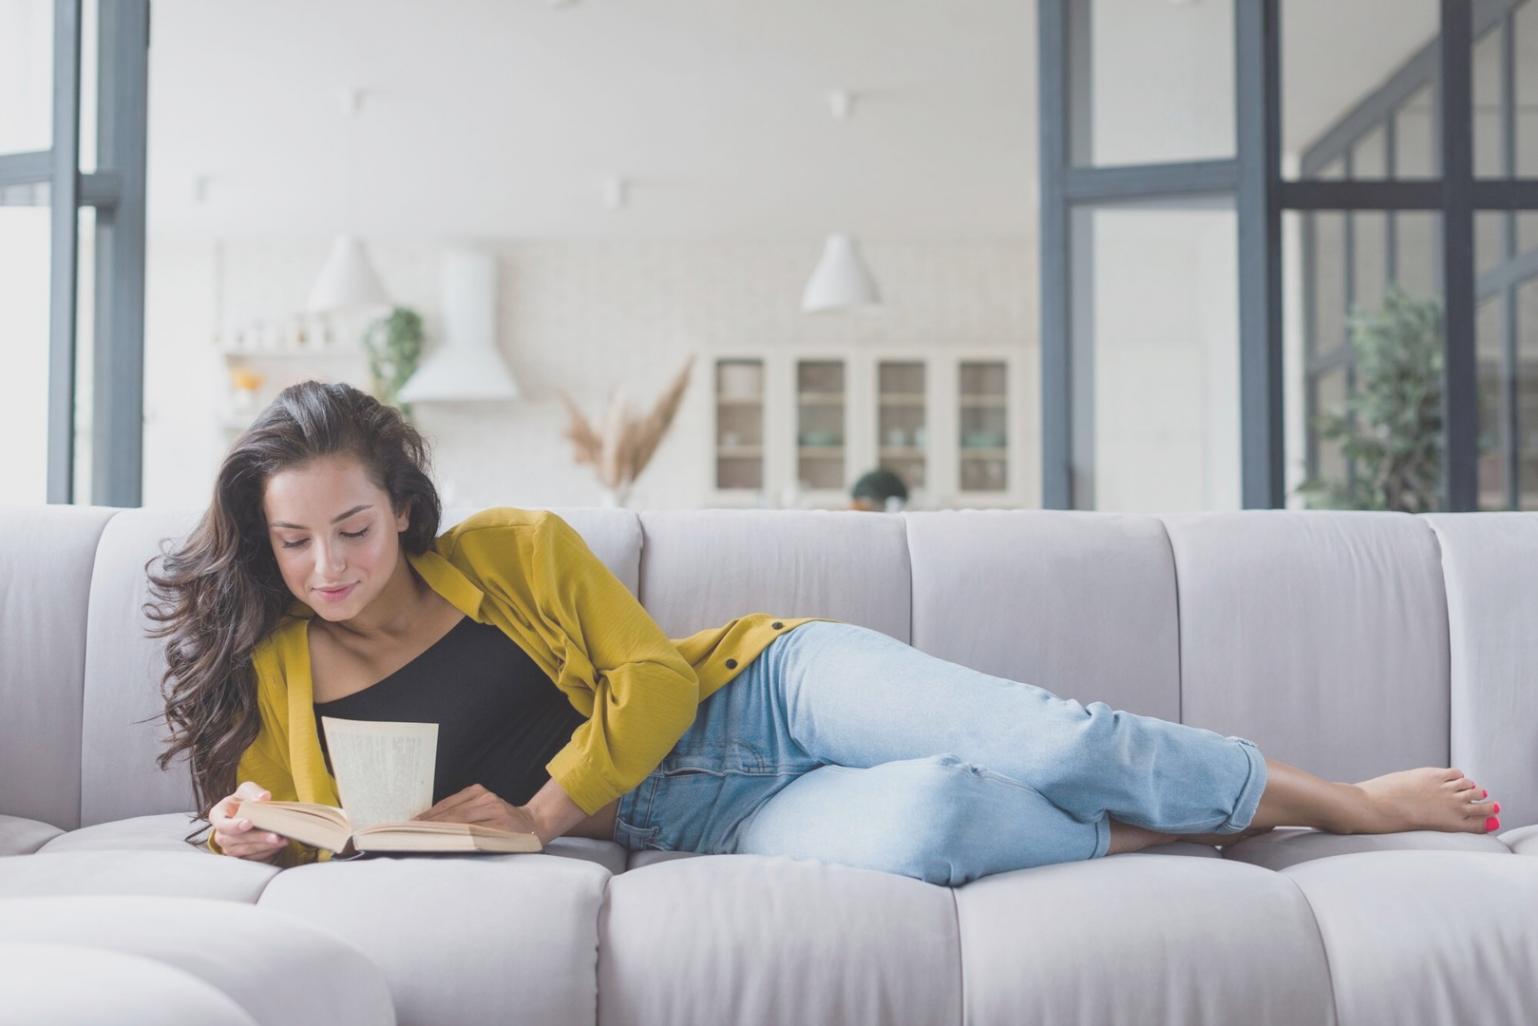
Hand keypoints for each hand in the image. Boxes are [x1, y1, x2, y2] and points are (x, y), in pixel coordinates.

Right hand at [209, 780, 288, 861]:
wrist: (249, 814)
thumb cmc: (245, 800)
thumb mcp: (247, 790)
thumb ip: (253, 792)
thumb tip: (263, 797)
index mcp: (218, 815)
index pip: (222, 824)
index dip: (234, 825)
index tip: (249, 823)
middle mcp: (221, 834)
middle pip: (235, 840)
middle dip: (257, 838)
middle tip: (274, 836)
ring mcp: (229, 847)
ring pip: (245, 850)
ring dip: (264, 846)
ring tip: (282, 840)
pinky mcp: (241, 856)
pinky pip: (252, 858)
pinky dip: (266, 852)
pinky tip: (279, 845)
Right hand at [413, 784, 543, 840]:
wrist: (531, 822)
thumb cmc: (516, 841)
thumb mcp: (501, 850)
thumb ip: (478, 847)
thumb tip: (447, 847)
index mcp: (498, 823)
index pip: (462, 831)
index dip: (440, 836)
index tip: (421, 842)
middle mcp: (490, 806)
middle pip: (453, 818)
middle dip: (429, 827)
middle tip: (408, 835)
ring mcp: (484, 795)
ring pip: (450, 807)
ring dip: (429, 817)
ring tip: (410, 827)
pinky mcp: (478, 790)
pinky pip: (453, 800)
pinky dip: (438, 809)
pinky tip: (424, 816)